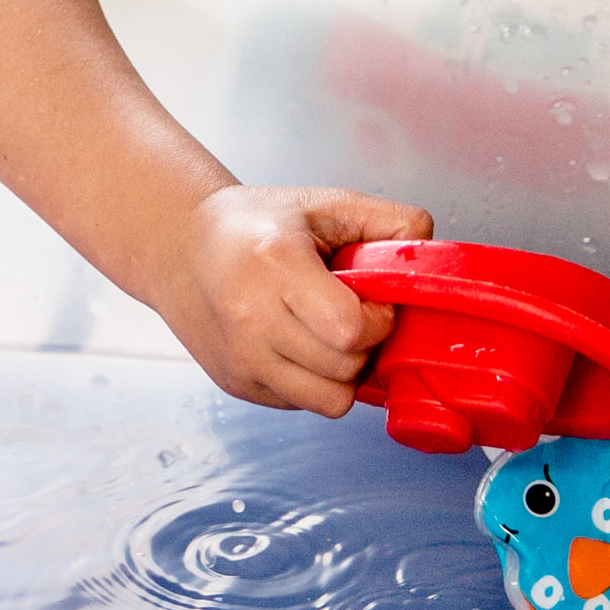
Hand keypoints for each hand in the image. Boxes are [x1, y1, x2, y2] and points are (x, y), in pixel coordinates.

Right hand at [130, 186, 417, 415]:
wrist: (179, 248)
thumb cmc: (255, 225)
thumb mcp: (323, 204)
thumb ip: (388, 222)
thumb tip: (430, 254)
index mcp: (274, 264)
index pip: (350, 329)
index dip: (377, 319)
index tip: (369, 298)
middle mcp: (250, 318)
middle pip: (345, 368)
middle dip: (364, 345)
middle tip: (349, 314)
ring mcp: (240, 359)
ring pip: (331, 401)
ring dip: (343, 372)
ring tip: (327, 335)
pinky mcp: (237, 385)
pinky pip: (304, 404)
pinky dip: (314, 381)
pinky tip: (298, 345)